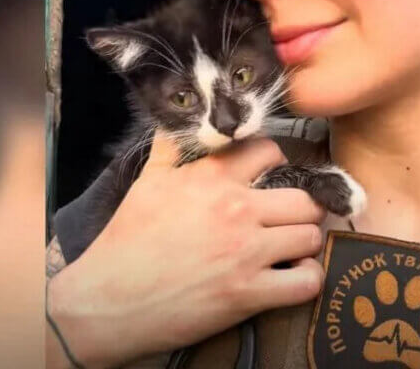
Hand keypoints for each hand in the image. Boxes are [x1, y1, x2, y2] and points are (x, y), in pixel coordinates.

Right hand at [47, 133, 325, 367]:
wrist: (107, 300)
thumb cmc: (125, 241)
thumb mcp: (146, 182)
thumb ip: (169, 147)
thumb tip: (177, 118)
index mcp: (211, 178)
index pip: (269, 151)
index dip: (276, 165)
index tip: (271, 179)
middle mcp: (235, 209)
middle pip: (304, 198)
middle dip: (302, 207)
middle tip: (288, 218)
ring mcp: (245, 253)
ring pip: (312, 236)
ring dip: (306, 243)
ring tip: (291, 248)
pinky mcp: (248, 294)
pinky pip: (306, 282)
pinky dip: (307, 279)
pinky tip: (292, 276)